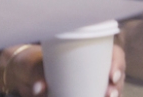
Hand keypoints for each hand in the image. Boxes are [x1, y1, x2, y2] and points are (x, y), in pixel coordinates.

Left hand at [0, 42, 126, 96]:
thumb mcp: (34, 64)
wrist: (24, 74)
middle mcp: (94, 66)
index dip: (117, 63)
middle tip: (109, 93)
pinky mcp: (84, 93)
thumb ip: (37, 74)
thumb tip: (40, 88)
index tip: (112, 75)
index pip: (113, 53)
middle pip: (116, 74)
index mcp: (87, 51)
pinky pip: (96, 94)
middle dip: (117, 85)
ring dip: (114, 93)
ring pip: (111, 88)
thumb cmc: (33, 62)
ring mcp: (91, 82)